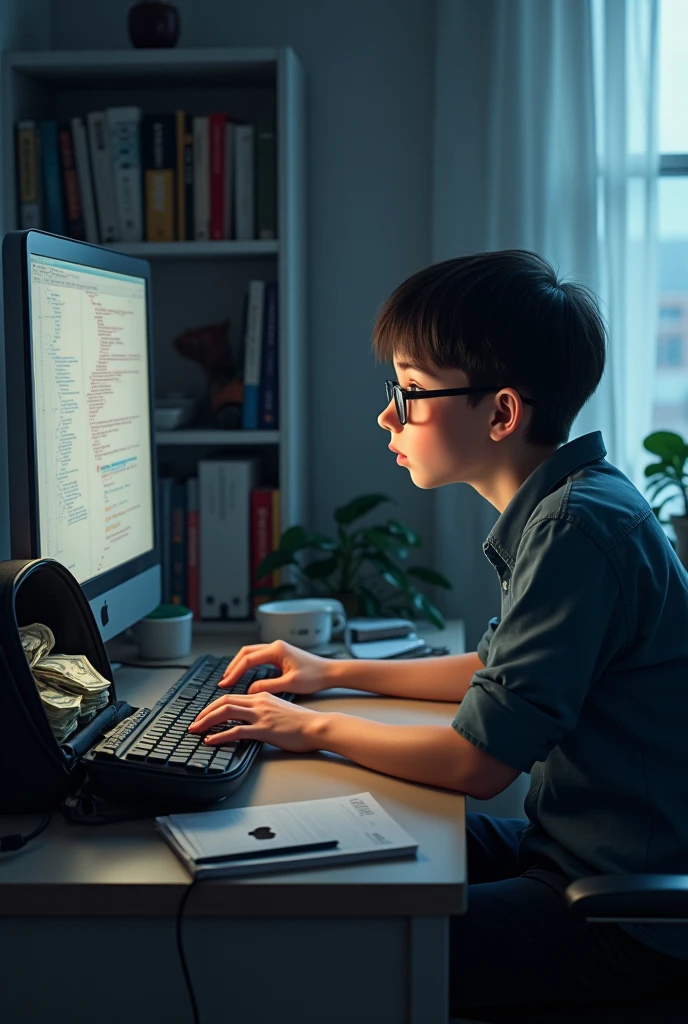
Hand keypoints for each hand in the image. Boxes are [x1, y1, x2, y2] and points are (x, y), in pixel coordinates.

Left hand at [188, 691, 324, 752]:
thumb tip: (252, 720)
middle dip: (205, 712)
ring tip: (196, 730)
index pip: (231, 697)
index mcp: (262, 696)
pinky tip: (211, 741)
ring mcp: (261, 715)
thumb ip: (264, 711)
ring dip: (207, 721)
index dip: (214, 706)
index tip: (205, 715)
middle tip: (194, 722)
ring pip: (226, 712)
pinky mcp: (264, 729)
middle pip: (224, 702)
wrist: (317, 726)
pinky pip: (236, 731)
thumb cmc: (303, 722)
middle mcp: (259, 702)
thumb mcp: (280, 710)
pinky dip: (220, 735)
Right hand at [217, 639, 332, 695]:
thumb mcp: (290, 684)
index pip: (248, 659)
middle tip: (223, 680)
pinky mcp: (280, 655)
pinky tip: (244, 675)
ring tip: (230, 678)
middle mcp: (275, 646)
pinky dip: (248, 665)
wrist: (330, 672)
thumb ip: (268, 686)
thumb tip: (250, 690)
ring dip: (239, 665)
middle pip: (246, 653)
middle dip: (233, 666)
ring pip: (251, 653)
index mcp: (277, 650)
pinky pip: (258, 657)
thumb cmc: (314, 677)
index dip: (234, 672)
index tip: (225, 683)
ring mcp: (278, 649)